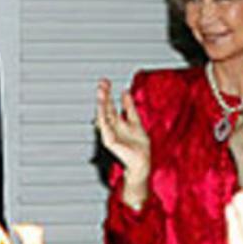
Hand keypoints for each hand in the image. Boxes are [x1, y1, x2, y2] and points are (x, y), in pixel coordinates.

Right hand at [95, 78, 150, 207]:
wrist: (142, 161)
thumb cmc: (139, 146)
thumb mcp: (135, 120)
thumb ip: (129, 107)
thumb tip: (125, 92)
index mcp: (117, 122)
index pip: (109, 105)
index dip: (107, 93)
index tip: (105, 82)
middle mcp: (111, 126)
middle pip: (105, 108)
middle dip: (103, 95)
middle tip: (102, 82)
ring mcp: (109, 133)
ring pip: (103, 115)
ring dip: (101, 103)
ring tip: (100, 91)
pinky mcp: (109, 141)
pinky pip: (105, 126)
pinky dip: (103, 117)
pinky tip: (102, 107)